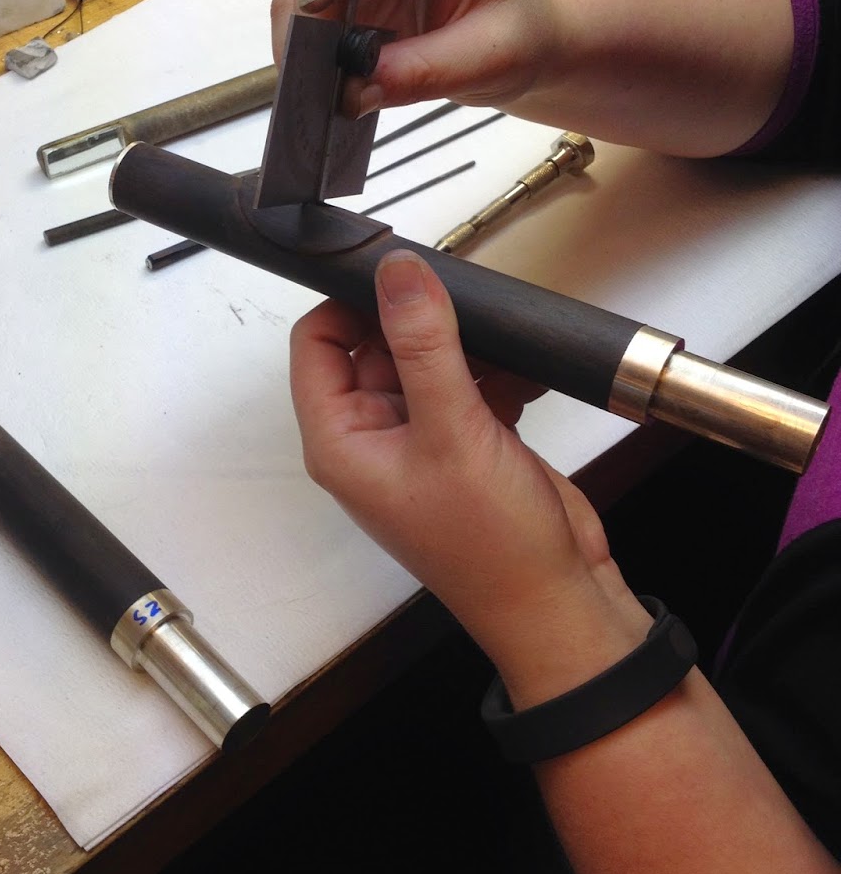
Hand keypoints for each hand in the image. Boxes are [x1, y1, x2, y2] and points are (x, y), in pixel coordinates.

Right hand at [271, 0, 558, 119]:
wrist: (525, 46)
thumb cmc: (521, 36)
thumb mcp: (489, 58)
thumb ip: (424, 71)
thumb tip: (353, 89)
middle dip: (308, 0)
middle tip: (307, 63)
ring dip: (303, 29)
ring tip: (315, 81)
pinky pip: (315, 11)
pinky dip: (310, 46)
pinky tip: (324, 77)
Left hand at [290, 251, 644, 696]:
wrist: (557, 602)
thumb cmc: (492, 549)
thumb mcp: (452, 431)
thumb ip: (423, 345)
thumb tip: (397, 275)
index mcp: (343, 441)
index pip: (316, 344)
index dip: (347, 302)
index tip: (392, 271)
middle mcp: (374, 438)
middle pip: (375, 344)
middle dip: (419, 319)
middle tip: (464, 297)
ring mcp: (421, 439)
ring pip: (428, 360)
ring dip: (465, 344)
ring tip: (504, 340)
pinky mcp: (468, 441)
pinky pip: (469, 382)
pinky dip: (498, 371)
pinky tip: (529, 373)